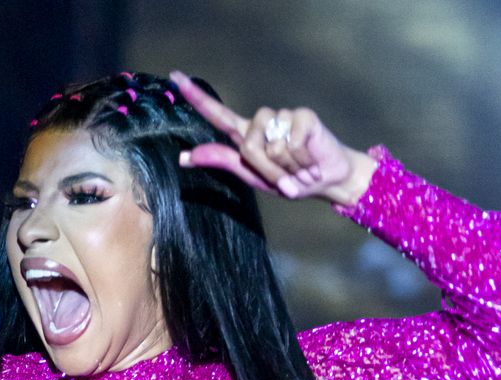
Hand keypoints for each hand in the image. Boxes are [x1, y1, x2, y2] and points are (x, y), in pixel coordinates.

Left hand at [168, 70, 375, 205]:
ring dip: (285, 167)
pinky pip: (291, 142)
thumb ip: (223, 161)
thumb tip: (185, 157)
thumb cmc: (290, 180)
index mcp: (246, 135)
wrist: (326, 181)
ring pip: (270, 146)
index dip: (196, 96)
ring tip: (298, 168)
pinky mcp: (302, 116)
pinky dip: (301, 160)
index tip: (175, 77)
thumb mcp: (252, 176)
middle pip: (248, 145)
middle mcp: (262, 121)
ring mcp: (283, 116)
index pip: (216, 113)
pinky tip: (310, 160)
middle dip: (267, 169)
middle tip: (285, 178)